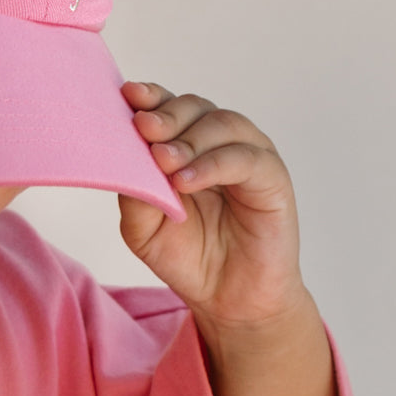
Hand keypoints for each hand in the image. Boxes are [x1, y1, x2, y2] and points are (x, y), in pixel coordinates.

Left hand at [119, 81, 308, 333]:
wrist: (228, 300)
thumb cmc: (187, 256)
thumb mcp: (143, 226)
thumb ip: (133, 190)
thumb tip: (122, 156)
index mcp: (184, 143)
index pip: (167, 106)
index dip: (150, 97)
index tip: (128, 95)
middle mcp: (217, 142)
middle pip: (194, 106)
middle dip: (166, 114)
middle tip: (144, 128)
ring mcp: (247, 156)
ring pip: (222, 123)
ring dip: (188, 138)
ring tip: (163, 160)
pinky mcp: (273, 179)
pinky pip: (245, 158)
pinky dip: (213, 164)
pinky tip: (185, 180)